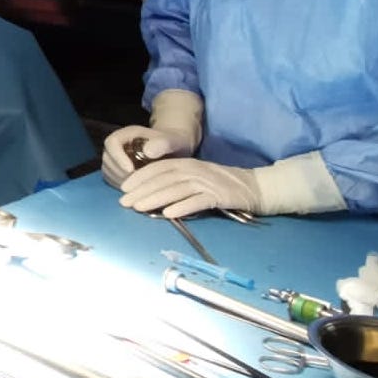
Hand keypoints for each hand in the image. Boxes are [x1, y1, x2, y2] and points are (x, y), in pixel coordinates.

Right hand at [102, 124, 193, 187]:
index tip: (131, 170)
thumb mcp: (173, 142)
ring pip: (108, 170)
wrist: (174, 150)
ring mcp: (115, 158)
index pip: (112, 142)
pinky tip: (136, 189)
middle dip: (120, 172)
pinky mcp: (116, 170)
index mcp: (128, 134)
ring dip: (120, 181)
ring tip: (139, 186)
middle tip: (138, 182)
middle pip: (108, 158)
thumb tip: (148, 152)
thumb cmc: (174, 144)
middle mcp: (118, 145)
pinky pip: (111, 179)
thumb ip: (164, 144)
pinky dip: (121, 186)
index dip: (118, 157)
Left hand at [119, 158, 264, 218]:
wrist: (255, 187)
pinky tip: (168, 214)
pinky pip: (198, 201)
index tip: (123, 187)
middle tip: (124, 202)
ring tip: (139, 208)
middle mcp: (195, 170)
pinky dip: (182, 207)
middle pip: (163, 179)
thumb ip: (177, 181)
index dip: (139, 177)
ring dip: (155, 198)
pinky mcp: (219, 196)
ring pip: (176, 189)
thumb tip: (150, 193)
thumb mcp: (197, 177)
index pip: (158, 168)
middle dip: (141, 190)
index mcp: (188, 163)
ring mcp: (207, 182)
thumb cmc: (222, 184)